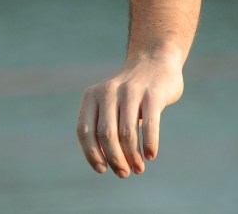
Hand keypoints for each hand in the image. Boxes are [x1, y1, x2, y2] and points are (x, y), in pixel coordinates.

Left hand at [75, 53, 184, 177]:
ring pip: (126, 132)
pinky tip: (150, 156)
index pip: (84, 130)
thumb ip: (104, 128)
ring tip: (138, 169)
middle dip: (114, 158)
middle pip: (105, 134)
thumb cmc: (129, 94)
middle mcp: (107, 92)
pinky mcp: (152, 94)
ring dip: (132, 156)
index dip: (91, 153)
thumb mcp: (110, 106)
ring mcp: (130, 92)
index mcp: (92, 96)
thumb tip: (106, 164)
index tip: (102, 170)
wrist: (154, 62)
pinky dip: (149, 143)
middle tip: (123, 173)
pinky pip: (150, 124)